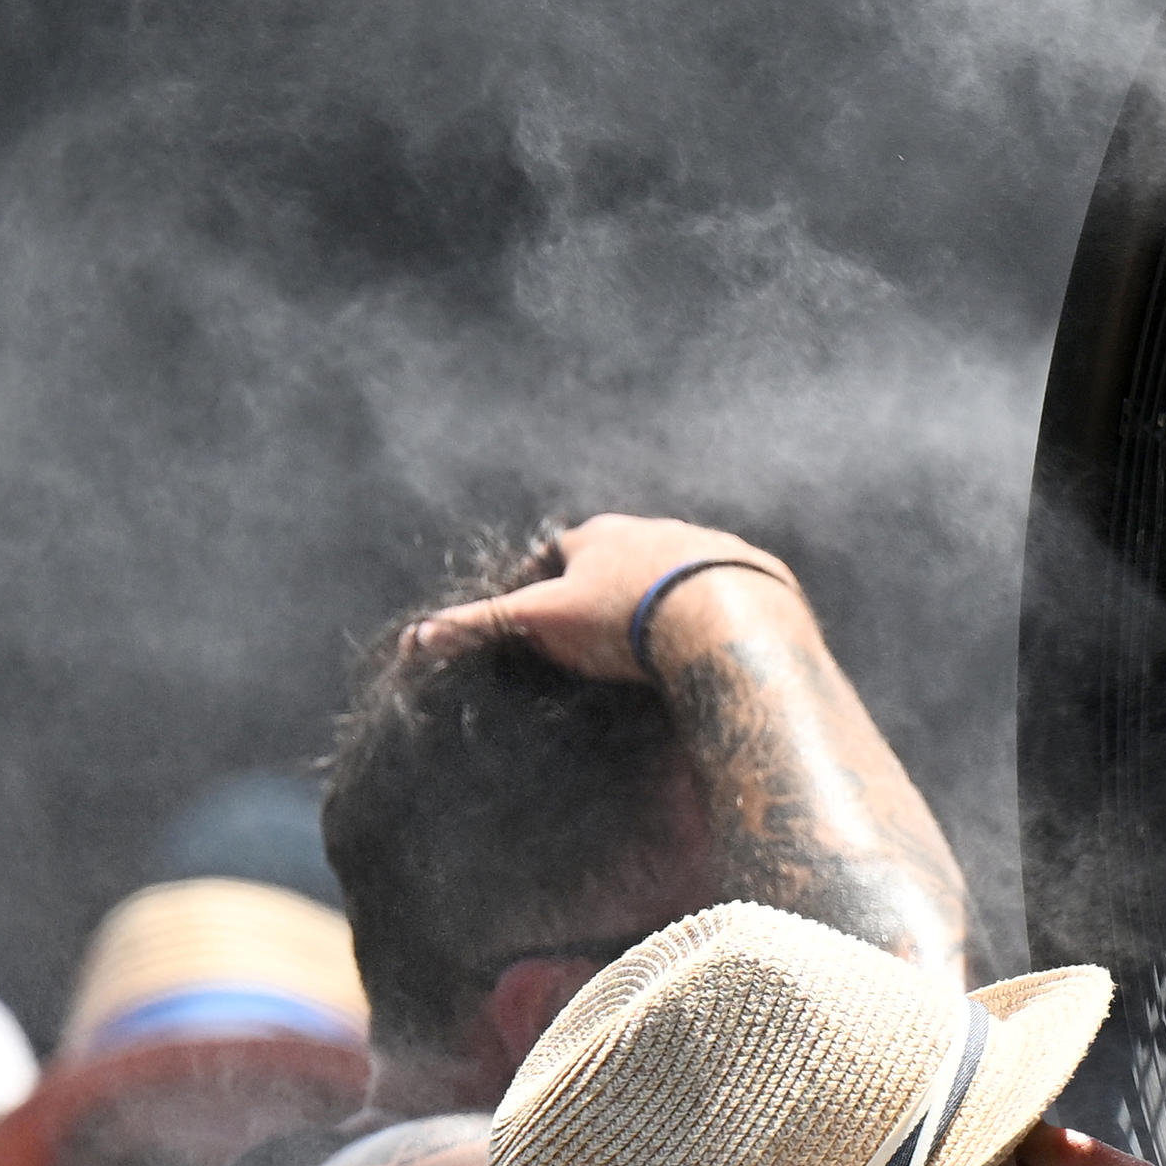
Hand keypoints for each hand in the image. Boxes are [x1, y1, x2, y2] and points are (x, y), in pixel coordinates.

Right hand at [406, 514, 800, 682]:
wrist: (721, 617)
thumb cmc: (622, 618)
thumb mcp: (544, 622)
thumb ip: (487, 625)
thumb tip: (418, 637)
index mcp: (598, 535)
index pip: (560, 553)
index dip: (550, 583)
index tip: (549, 614)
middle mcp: (650, 527)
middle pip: (619, 554)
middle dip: (609, 584)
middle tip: (604, 629)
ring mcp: (701, 544)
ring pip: (672, 567)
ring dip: (663, 594)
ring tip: (659, 636)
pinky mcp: (747, 570)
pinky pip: (723, 587)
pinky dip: (711, 607)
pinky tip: (710, 637)